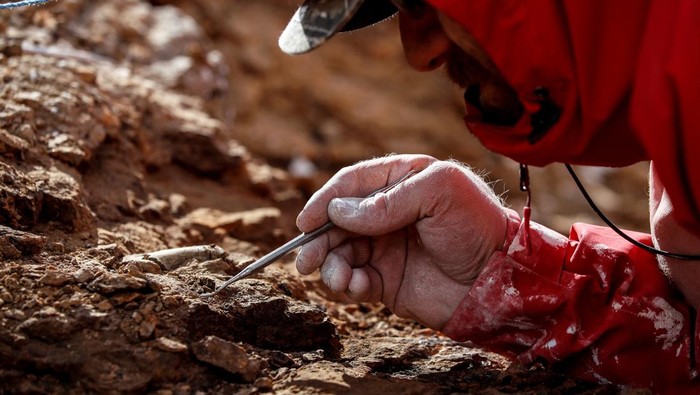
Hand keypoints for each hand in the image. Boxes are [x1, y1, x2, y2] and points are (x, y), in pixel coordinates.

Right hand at [296, 154, 511, 329]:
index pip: (352, 184)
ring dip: (331, 264)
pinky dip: (347, 284)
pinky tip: (354, 287)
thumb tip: (339, 212)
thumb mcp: (438, 194)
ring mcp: (386, 247)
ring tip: (336, 278)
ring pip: (341, 252)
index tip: (306, 221)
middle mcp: (389, 212)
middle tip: (306, 259)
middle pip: (338, 220)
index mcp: (402, 181)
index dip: (326, 200)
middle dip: (319, 239)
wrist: (501, 280)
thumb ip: (387, 201)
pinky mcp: (387, 281)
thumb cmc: (477, 226)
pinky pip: (354, 279)